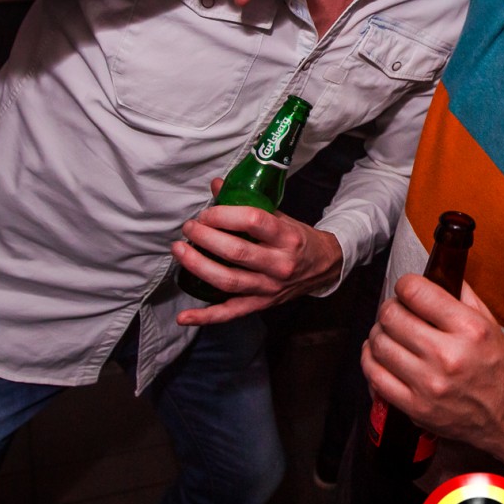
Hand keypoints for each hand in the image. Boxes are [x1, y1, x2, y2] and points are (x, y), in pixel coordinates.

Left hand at [175, 178, 343, 325]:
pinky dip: (205, 317)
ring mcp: (270, 288)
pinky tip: (183, 317)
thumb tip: (217, 186)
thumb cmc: (298, 239)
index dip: (224, 215)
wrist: (323, 268)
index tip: (207, 213)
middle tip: (189, 228)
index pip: (253, 221)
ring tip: (179, 250)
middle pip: (236, 252)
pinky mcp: (261, 304)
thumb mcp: (281, 217)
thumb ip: (249, 204)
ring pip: (228, 281)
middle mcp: (280, 264)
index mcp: (287, 237)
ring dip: (198, 266)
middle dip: (205, 237)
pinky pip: (230, 313)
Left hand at [361, 276, 503, 462]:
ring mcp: (429, 384)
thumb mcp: (489, 323)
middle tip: (397, 311)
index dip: (406, 285)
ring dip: (378, 333)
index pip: (415, 292)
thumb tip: (433, 272)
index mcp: (469, 329)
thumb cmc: (498, 367)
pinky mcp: (415, 407)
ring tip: (388, 332)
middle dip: (390, 308)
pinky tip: (380, 355)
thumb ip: (461, 294)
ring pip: (379, 345)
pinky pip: (375, 376)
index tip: (407, 289)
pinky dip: (371, 361)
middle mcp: (447, 356)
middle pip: (391, 317)